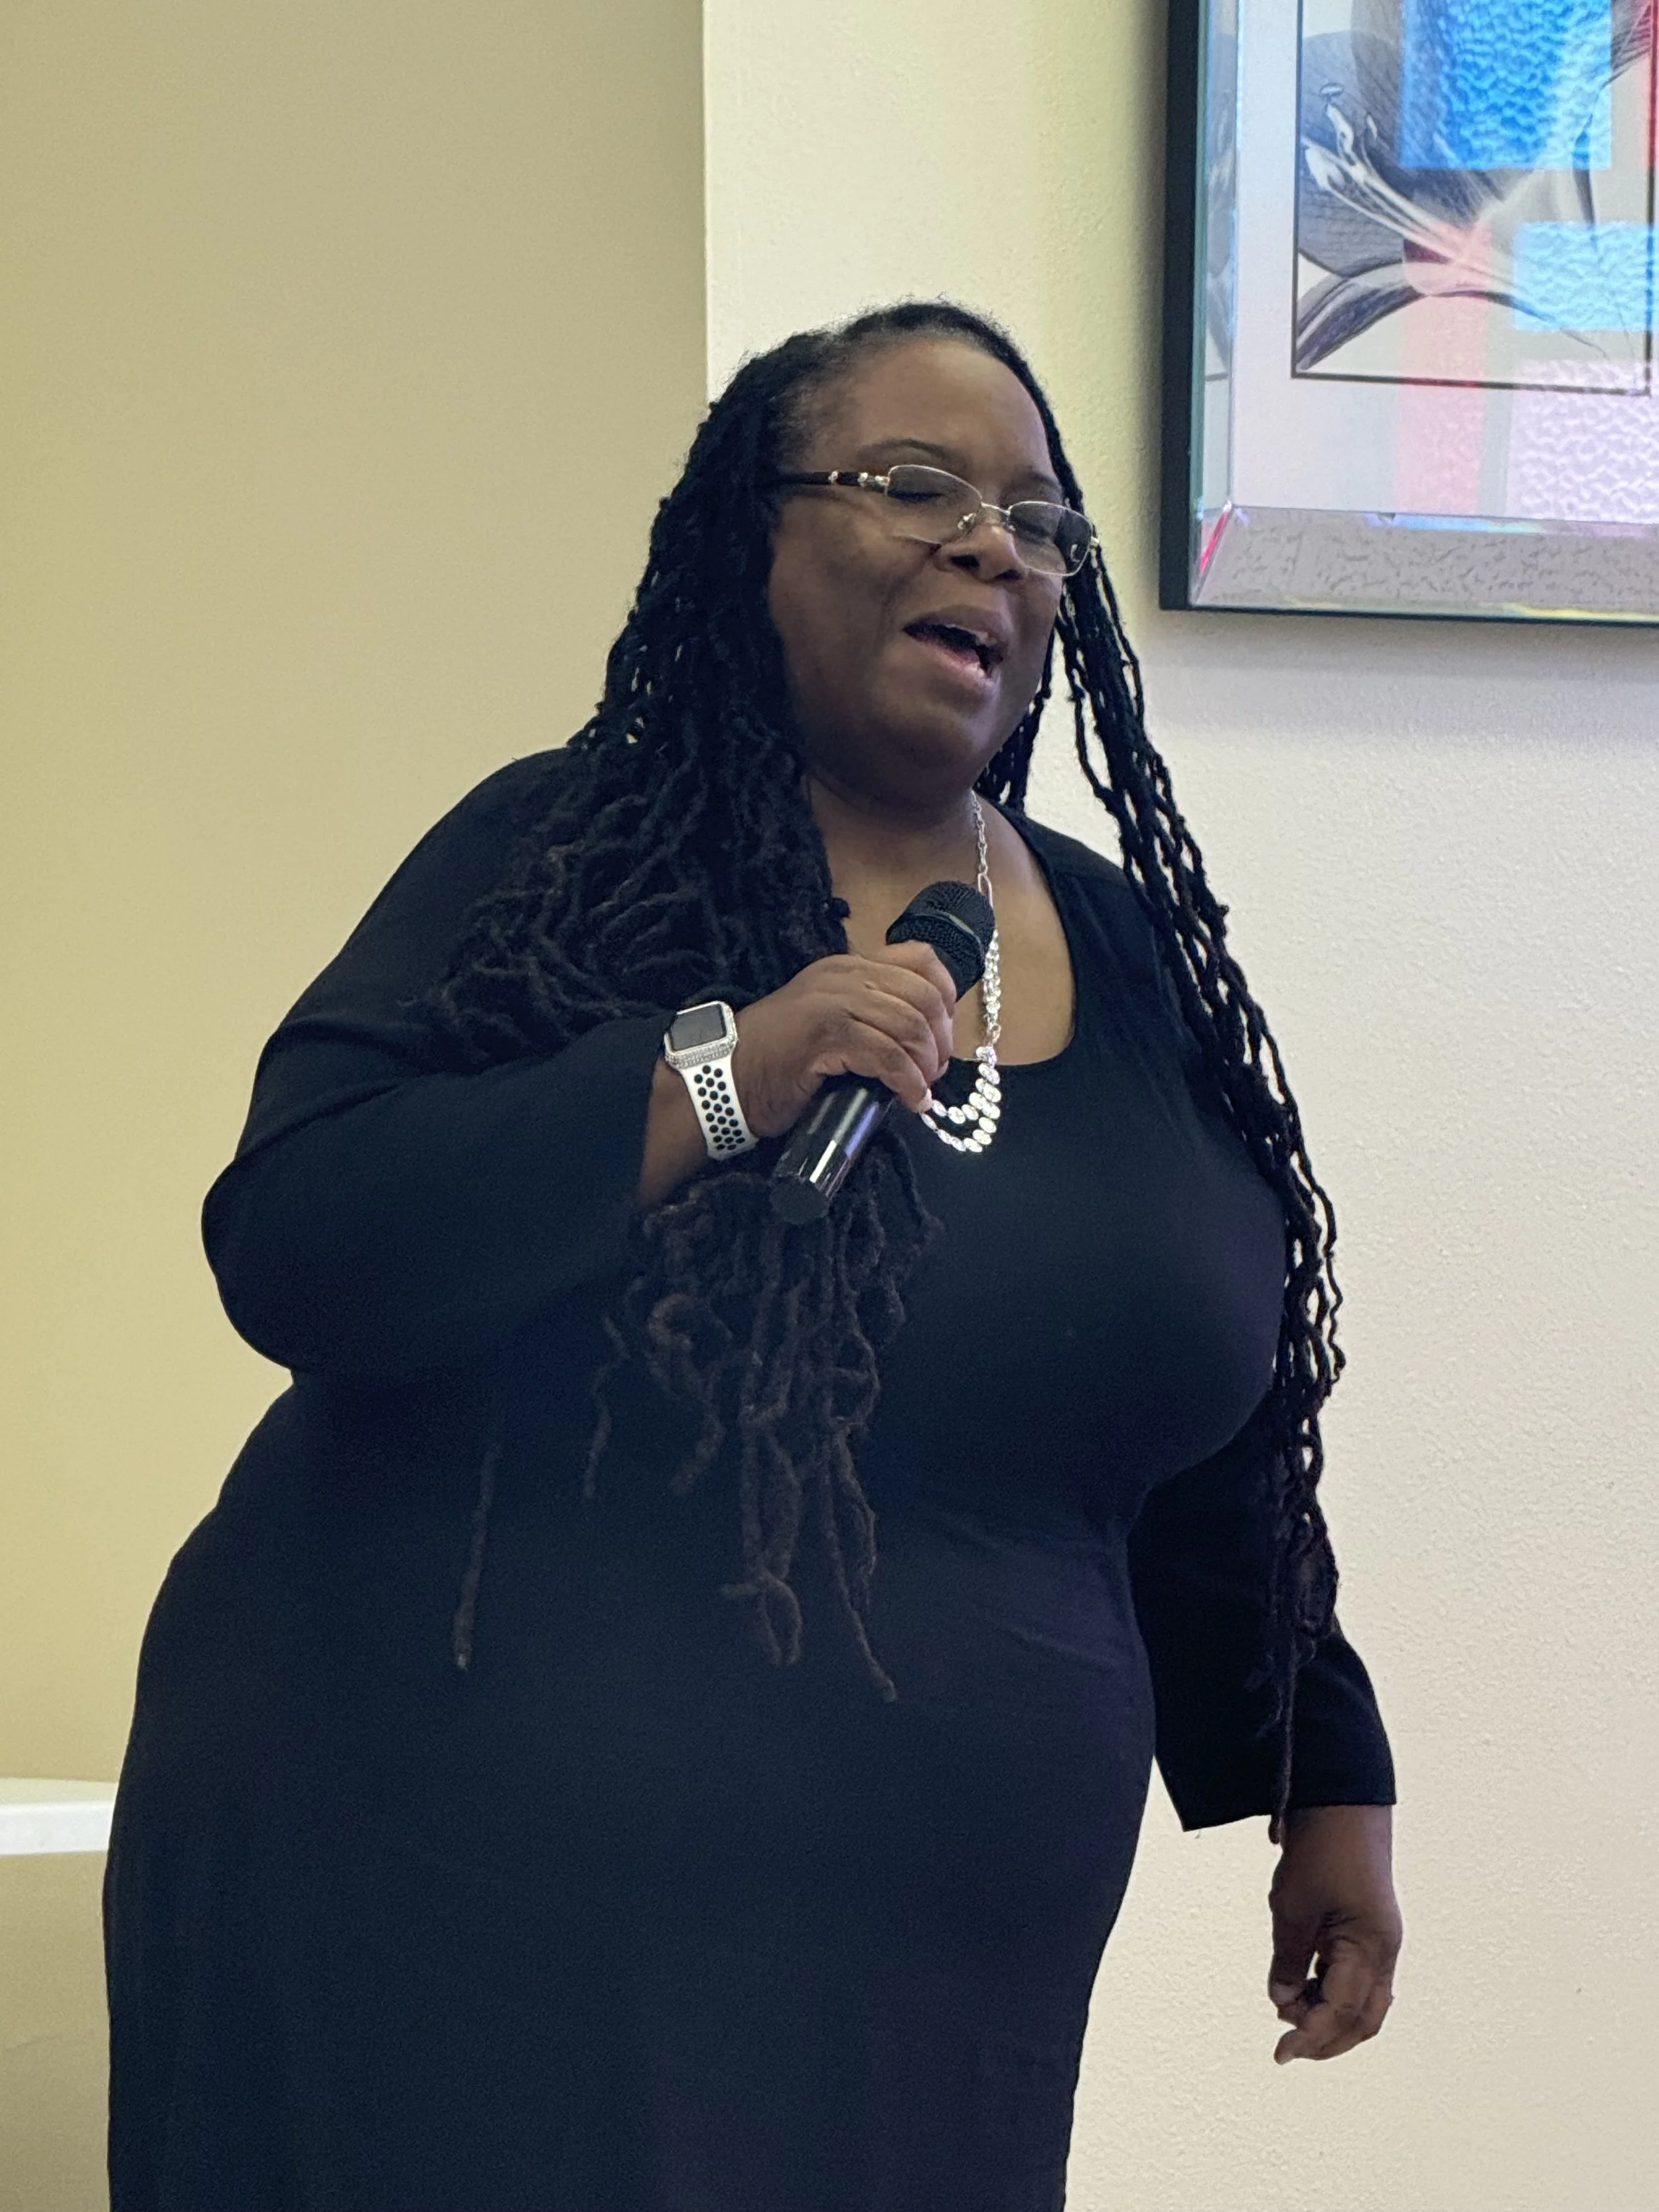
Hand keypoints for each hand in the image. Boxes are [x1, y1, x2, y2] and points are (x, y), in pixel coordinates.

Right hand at [731, 942, 957, 1135]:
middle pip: (922, 995)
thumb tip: (920, 1040)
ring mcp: (834, 1002)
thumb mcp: (827, 1018)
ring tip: (922, 1089)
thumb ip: (867, 1013)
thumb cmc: (776, 1058)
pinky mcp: (827, 1035)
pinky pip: (888, 1057)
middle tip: (935, 1071)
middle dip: (940, 1039)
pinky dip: (907, 1083)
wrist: (724, 1076)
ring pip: (909, 1026)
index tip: (944, 1034)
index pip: (920, 960)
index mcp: (847, 966)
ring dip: (926, 1065)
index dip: (947, 996)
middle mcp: (843, 976)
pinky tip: (910, 1100)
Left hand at [1268, 1804, 1399, 2063]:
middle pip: (1363, 2019)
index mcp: (1372, 1947)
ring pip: (1363, 2000)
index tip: (1280, 2054)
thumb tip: (1282, 2000)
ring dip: (1329, 2015)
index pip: (1342, 2013)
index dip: (1310, 2037)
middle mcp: (1384, 1949)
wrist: (1342, 1797)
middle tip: (1288, 2047)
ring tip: (1289, 2012)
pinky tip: (1305, 1987)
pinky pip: (1357, 1975)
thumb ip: (1289, 1960)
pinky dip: (1332, 1990)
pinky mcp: (1369, 1925)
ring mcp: (1380, 1937)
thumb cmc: (1321, 1847)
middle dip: (1327, 2039)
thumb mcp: (1293, 1907)